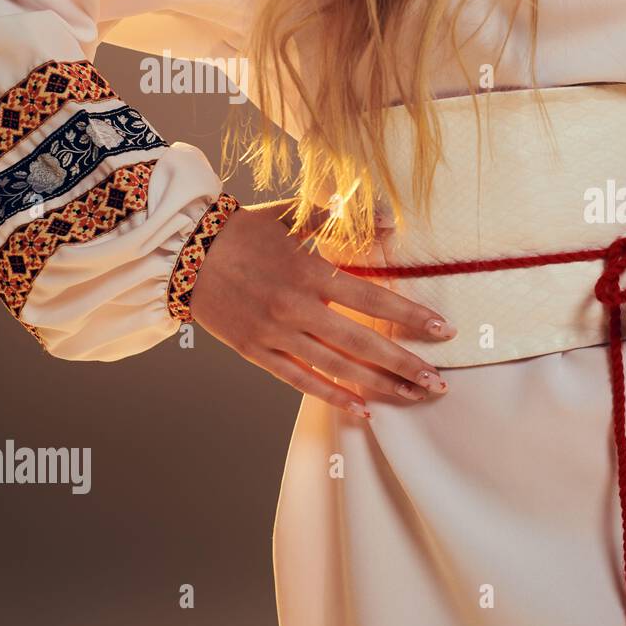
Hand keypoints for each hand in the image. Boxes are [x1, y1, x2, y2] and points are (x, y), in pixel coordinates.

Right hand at [189, 201, 454, 417]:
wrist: (181, 252)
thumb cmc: (243, 230)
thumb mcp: (292, 215)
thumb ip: (340, 218)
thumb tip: (392, 220)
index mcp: (310, 272)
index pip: (374, 299)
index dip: (412, 316)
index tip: (444, 330)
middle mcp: (297, 308)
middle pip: (363, 343)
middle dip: (405, 365)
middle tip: (439, 382)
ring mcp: (276, 334)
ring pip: (338, 369)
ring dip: (379, 386)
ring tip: (412, 396)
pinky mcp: (257, 353)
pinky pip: (301, 381)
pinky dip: (333, 397)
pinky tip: (363, 410)